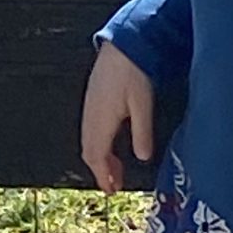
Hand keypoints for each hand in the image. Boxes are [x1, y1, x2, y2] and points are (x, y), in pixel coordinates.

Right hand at [81, 41, 155, 193]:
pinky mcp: (93, 98)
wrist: (124, 43)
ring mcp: (90, 106)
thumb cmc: (134, 69)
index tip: (111, 189)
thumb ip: (142, 132)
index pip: (96, 155)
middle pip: (89, 150)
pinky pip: (90, 128)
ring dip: (100, 157)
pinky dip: (99, 143)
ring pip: (89, 140)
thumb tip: (143, 157)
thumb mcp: (143, 104)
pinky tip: (111, 144)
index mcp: (101, 119)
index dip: (102, 175)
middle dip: (100, 170)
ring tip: (115, 168)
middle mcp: (91, 114)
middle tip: (114, 184)